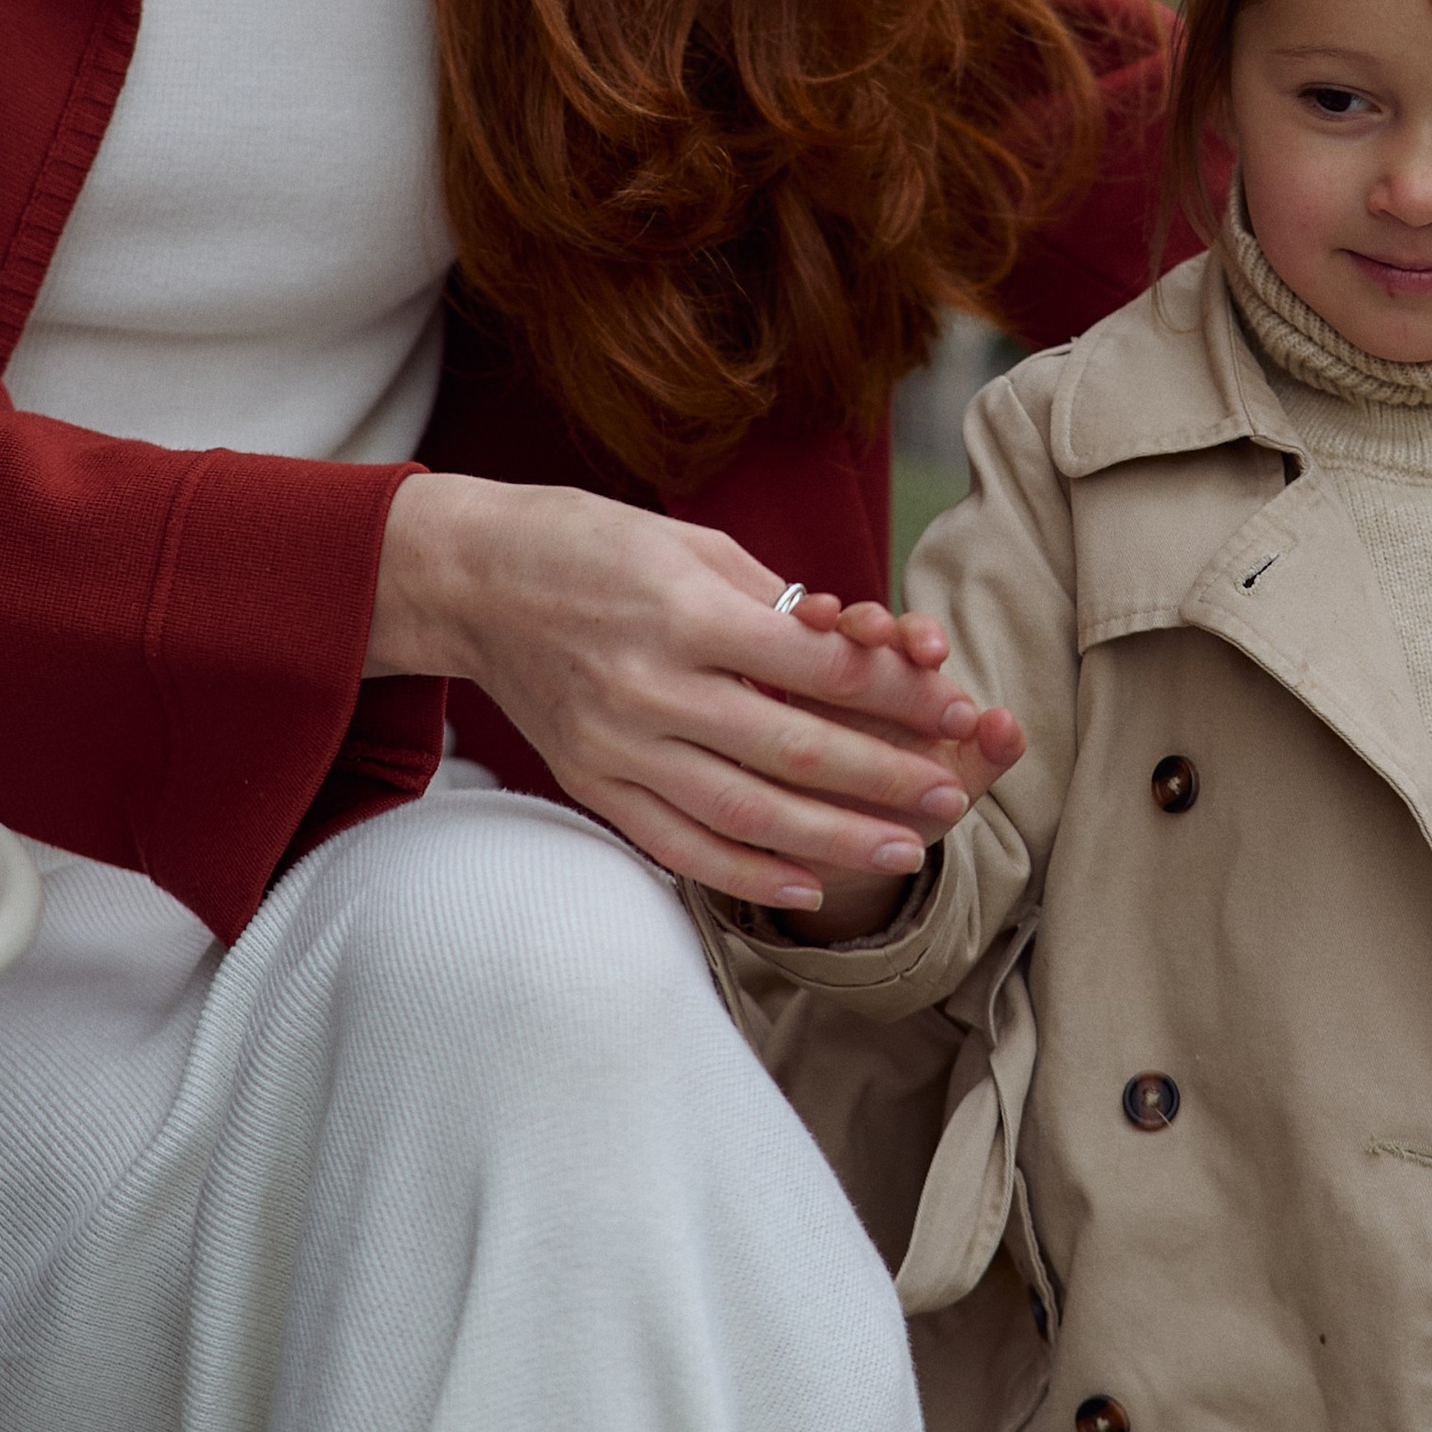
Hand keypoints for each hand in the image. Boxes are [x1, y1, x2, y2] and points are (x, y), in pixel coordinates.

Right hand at [366, 475, 1023, 913]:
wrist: (472, 578)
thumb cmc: (595, 543)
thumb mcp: (693, 545)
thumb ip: (776, 606)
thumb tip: (863, 653)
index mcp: (687, 612)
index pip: (818, 667)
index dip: (898, 696)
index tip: (958, 711)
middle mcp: (651, 687)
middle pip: (792, 749)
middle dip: (883, 779)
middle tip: (951, 798)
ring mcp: (616, 746)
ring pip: (744, 812)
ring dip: (833, 840)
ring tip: (904, 853)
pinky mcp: (592, 784)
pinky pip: (678, 845)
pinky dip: (746, 875)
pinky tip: (806, 887)